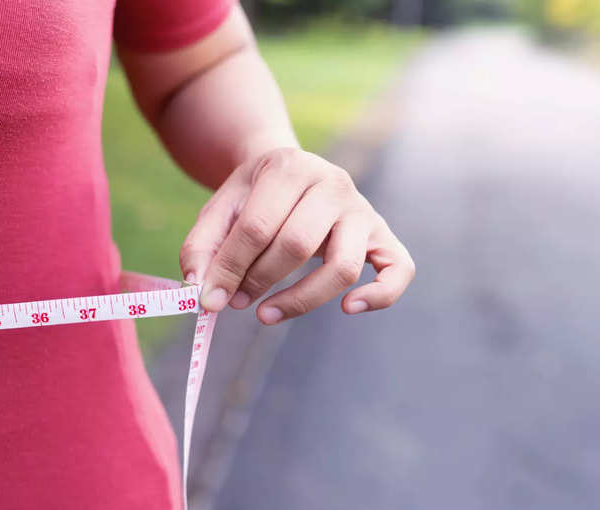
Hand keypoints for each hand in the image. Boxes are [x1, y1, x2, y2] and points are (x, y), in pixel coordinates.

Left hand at [180, 147, 414, 324]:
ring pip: (342, 266)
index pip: (258, 227)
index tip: (210, 300)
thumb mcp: (220, 209)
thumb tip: (200, 291)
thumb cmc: (253, 197)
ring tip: (265, 314)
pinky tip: (349, 308)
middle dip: (259, 281)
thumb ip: (202, 247)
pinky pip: (399, 269)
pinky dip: (381, 295)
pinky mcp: (383, 234)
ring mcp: (363, 210)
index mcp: (290, 167)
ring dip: (300, 300)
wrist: (290, 173)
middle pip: (296, 246)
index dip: (230, 268)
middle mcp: (333, 183)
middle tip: (235, 301)